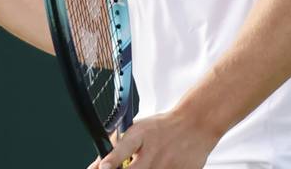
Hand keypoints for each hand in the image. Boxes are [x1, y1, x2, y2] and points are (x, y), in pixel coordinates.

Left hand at [87, 109, 219, 168]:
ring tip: (151, 163)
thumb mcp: (138, 130)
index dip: (112, 160)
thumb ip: (116, 148)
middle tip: (131, 168)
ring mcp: (169, 163)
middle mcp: (154, 150)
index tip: (104, 167)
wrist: (195, 125)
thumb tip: (95, 167)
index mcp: (140, 135)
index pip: (123, 148)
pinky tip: (162, 165)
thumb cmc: (162, 128)